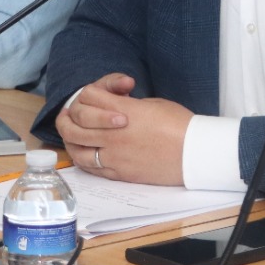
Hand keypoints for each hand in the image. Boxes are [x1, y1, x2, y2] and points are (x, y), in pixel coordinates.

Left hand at [55, 73, 193, 184]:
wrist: (194, 154)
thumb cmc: (180, 125)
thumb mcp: (152, 103)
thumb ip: (127, 105)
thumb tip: (113, 109)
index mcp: (123, 111)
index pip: (88, 96)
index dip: (93, 90)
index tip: (102, 92)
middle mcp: (113, 134)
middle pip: (74, 122)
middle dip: (69, 113)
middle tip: (69, 113)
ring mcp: (113, 156)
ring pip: (75, 147)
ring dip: (70, 137)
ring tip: (71, 132)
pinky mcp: (118, 173)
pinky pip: (89, 167)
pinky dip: (82, 157)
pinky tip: (83, 152)